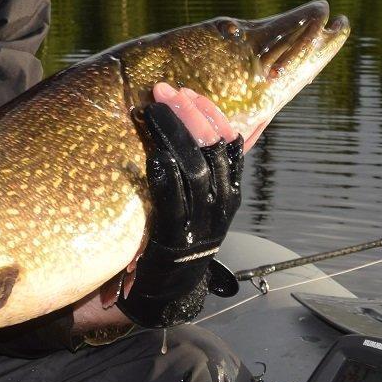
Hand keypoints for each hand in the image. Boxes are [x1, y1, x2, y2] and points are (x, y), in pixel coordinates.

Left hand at [117, 82, 244, 328]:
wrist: (171, 290)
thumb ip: (209, 165)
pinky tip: (150, 150)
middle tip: (166, 91)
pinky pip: (171, 197)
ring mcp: (200, 221)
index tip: (189, 92)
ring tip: (153, 109)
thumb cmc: (183, 232)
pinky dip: (163, 170)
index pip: (231, 142)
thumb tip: (219, 122)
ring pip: (194, 168)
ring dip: (173, 133)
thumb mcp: (203, 200)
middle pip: (211, 149)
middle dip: (189, 114)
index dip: (211, 113)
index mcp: (231, 190)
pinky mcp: (175, 236)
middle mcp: (221, 204)